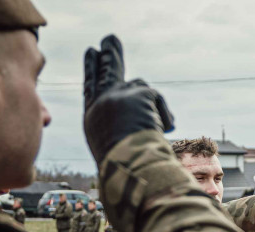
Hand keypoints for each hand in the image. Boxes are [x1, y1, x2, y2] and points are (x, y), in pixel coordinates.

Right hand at [83, 35, 174, 165]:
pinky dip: (164, 116)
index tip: (92, 53)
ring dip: (152, 103)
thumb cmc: (127, 167)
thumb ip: (122, 124)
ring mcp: (117, 95)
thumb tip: (147, 112)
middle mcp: (100, 103)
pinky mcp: (137, 93)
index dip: (92, 70)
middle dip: (109, 54)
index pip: (91, 89)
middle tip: (110, 39)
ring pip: (141, 87)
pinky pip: (157, 98)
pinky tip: (162, 130)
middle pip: (106, 72)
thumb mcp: (117, 145)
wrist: (131, 168)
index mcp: (92, 118)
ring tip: (156, 126)